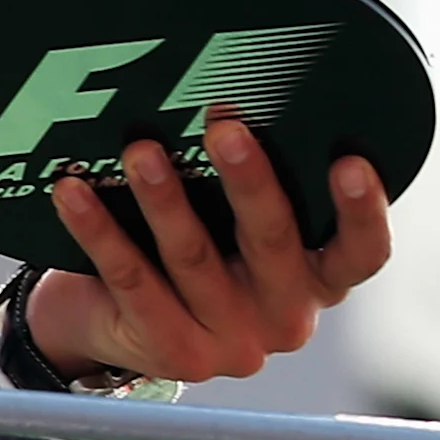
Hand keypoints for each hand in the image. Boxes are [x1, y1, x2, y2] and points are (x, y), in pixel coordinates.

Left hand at [26, 117, 389, 382]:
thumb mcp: (236, 225)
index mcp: (317, 280)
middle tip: (226, 127)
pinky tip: (75, 191)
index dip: (363, 212)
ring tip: (141, 152)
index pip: (360, 253)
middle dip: (250, 182)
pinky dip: (100, 230)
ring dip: (166, 199)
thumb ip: (249, 183)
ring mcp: (229, 342)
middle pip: (273, 244)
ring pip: (194, 258)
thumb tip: (231, 90)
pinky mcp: (171, 349)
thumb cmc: (196, 249)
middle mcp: (284, 317)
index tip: (350, 161)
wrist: (116, 325)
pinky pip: (132, 278)